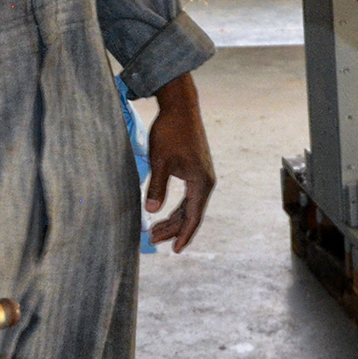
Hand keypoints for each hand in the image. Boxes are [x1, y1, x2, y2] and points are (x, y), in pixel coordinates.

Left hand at [143, 74, 215, 250]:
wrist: (181, 108)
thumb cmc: (170, 132)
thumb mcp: (160, 161)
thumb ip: (157, 187)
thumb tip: (152, 212)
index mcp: (201, 182)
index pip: (193, 216)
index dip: (183, 234)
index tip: (175, 250)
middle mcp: (206, 182)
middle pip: (191, 214)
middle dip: (172, 229)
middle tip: (152, 239)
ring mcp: (202, 176)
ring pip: (189, 206)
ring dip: (173, 219)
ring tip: (154, 230)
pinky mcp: (196, 170)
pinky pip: (188, 196)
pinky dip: (176, 207)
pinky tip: (164, 212)